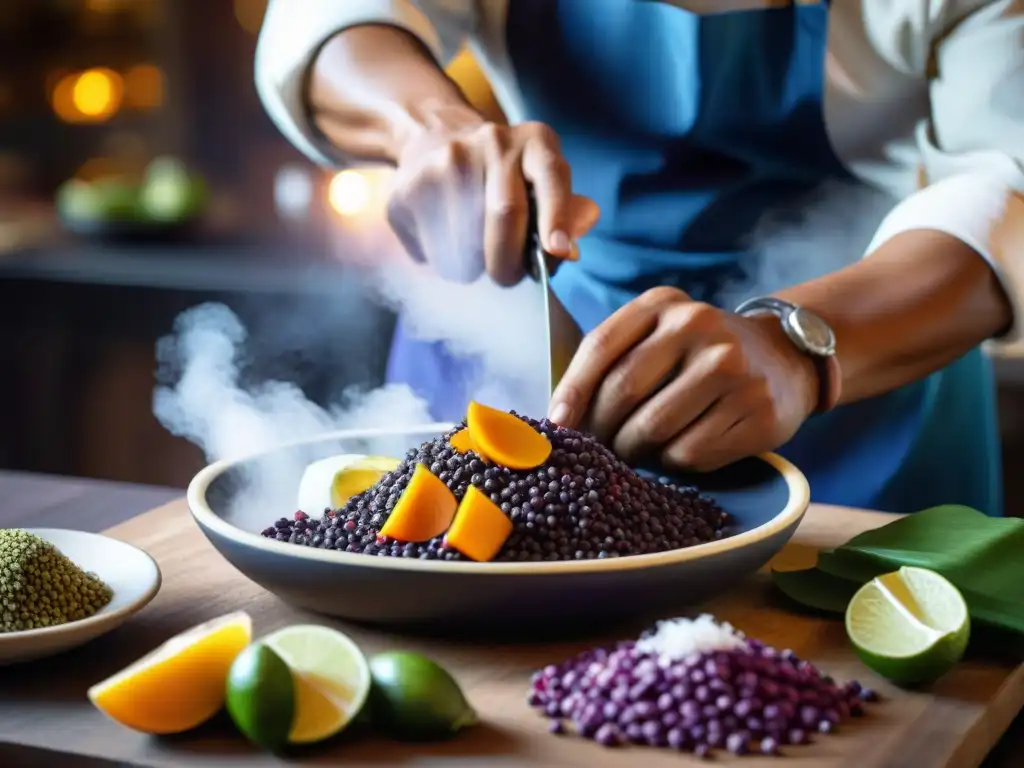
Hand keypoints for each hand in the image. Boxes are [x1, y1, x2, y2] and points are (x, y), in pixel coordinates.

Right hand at [388, 107, 599, 284]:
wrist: (433, 140)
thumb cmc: (504, 179)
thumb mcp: (543, 184)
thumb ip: (566, 215)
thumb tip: (568, 250)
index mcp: (535, 141)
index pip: (551, 177)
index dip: (556, 215)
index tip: (556, 250)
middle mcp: (493, 141)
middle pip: (504, 213)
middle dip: (509, 261)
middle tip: (507, 277)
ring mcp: (446, 159)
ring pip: (465, 241)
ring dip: (473, 266)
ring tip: (472, 253)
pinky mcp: (409, 186)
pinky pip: (431, 248)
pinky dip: (442, 261)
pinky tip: (444, 241)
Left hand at [548, 287, 820, 471]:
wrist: (783, 358)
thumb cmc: (698, 354)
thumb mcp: (658, 334)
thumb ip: (613, 359)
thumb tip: (562, 418)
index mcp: (663, 304)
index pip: (601, 347)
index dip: (572, 390)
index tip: (557, 424)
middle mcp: (699, 327)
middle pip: (624, 391)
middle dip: (601, 429)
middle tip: (596, 448)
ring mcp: (733, 369)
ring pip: (654, 429)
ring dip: (634, 451)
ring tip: (634, 451)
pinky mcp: (756, 411)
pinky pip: (690, 453)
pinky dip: (672, 461)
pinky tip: (677, 451)